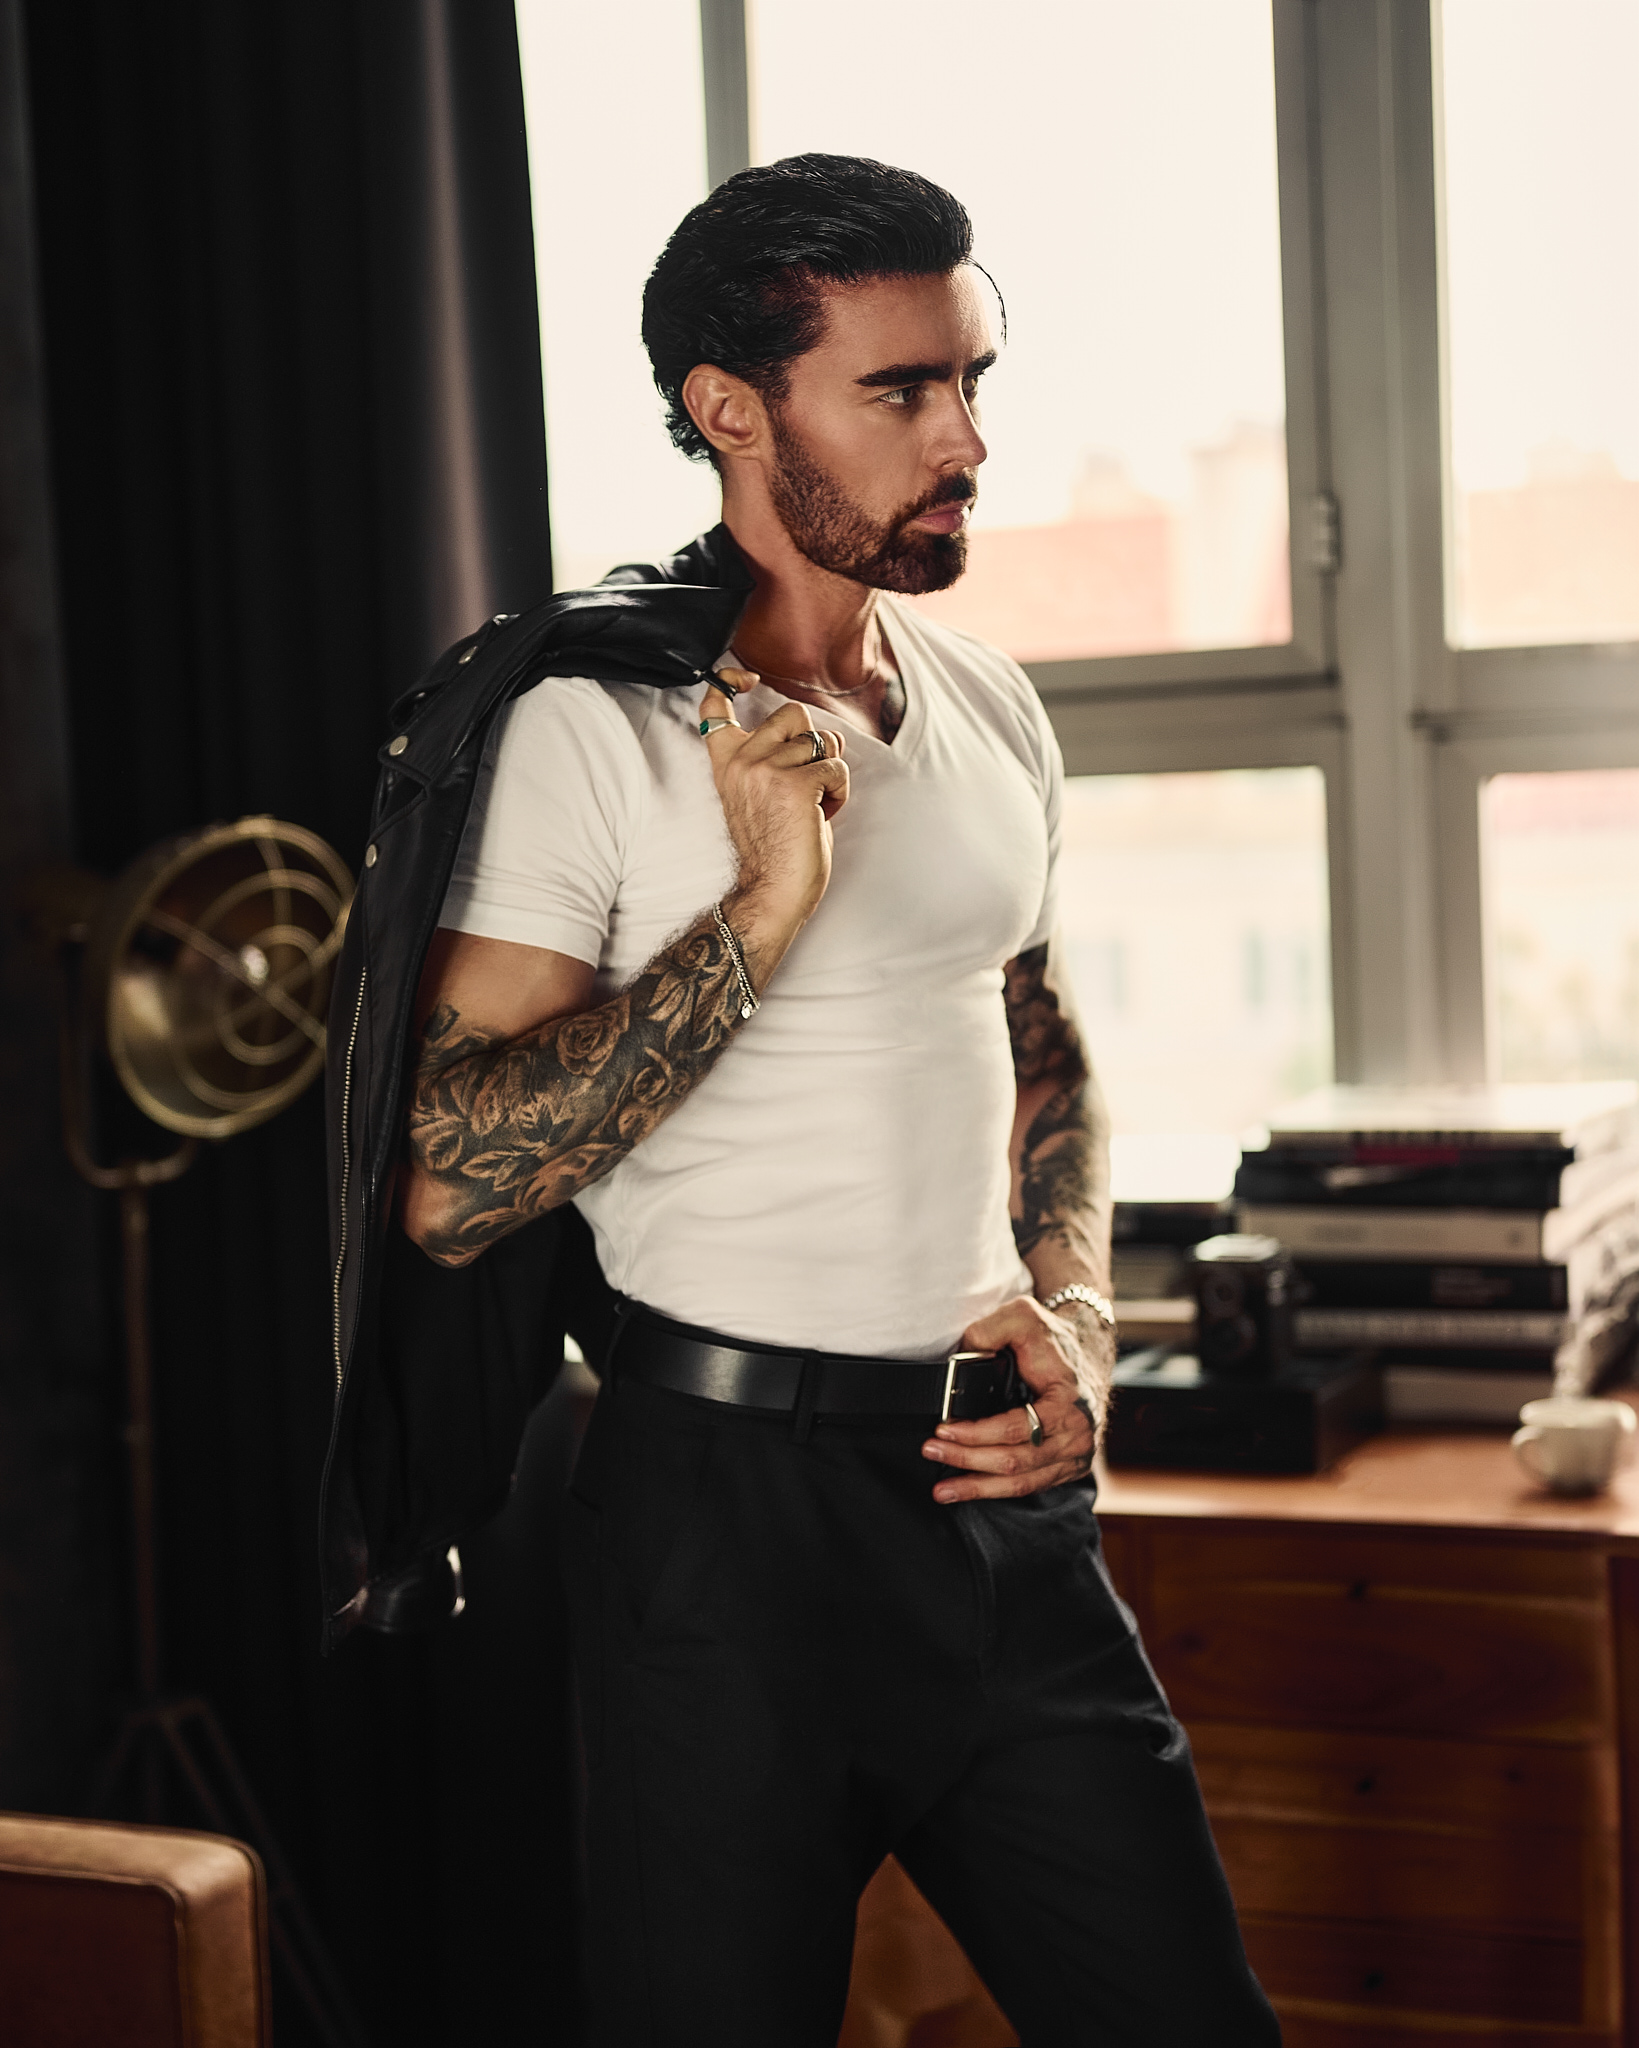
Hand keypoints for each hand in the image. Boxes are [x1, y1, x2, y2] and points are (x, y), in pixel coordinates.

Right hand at [699, 680, 848, 960]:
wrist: (772, 890)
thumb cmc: (772, 849)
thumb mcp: (756, 794)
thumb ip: (768, 759)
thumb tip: (812, 733)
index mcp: (726, 763)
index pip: (714, 707)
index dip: (729, 681)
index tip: (748, 680)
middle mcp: (742, 760)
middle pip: (793, 712)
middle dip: (814, 740)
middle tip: (811, 777)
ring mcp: (767, 770)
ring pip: (822, 741)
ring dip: (829, 771)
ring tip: (816, 804)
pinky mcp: (796, 784)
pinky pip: (836, 767)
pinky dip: (839, 792)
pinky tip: (823, 815)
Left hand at [921, 1294, 1112, 1503]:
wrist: (1086, 1354)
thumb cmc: (1052, 1339)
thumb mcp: (1022, 1316)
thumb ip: (989, 1331)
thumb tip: (960, 1358)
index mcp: (1068, 1403)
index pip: (1017, 1429)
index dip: (976, 1433)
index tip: (943, 1428)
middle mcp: (1077, 1436)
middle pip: (1015, 1461)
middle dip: (967, 1459)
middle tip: (932, 1450)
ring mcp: (1075, 1456)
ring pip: (1021, 1483)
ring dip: (978, 1487)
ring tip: (943, 1489)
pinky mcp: (1066, 1467)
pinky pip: (1028, 1486)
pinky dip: (995, 1489)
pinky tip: (969, 1488)